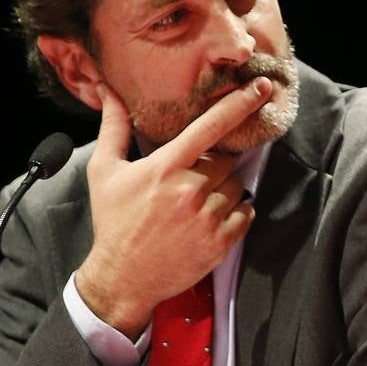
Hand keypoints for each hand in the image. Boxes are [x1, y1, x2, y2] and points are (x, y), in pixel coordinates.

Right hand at [74, 77, 271, 337]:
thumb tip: (110, 93)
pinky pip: (247, 212)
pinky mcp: (222, 242)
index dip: (239, 103)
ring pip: (236, 186)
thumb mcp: (104, 171)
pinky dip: (235, 213)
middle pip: (225, 160)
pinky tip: (209, 220)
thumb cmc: (113, 221)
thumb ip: (113, 128)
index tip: (262, 87)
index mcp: (165, 168)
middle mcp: (190, 190)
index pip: (210, 126)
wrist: (122, 278)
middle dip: (212, 166)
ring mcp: (208, 218)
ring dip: (222, 191)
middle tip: (188, 183)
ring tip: (194, 206)